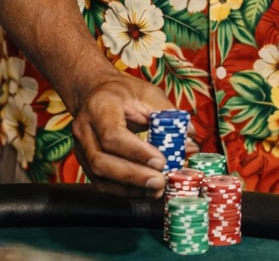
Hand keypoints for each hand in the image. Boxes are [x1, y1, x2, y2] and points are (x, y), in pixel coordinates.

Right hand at [70, 72, 194, 197]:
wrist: (97, 93)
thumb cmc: (125, 93)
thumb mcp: (148, 94)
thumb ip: (168, 114)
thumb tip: (190, 136)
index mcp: (101, 107)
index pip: (113, 134)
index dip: (137, 151)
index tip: (160, 161)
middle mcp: (85, 129)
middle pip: (102, 161)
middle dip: (133, 176)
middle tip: (160, 181)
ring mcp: (80, 148)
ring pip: (99, 176)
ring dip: (129, 188)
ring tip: (156, 190)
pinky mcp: (84, 162)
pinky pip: (101, 183)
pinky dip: (123, 191)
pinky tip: (143, 193)